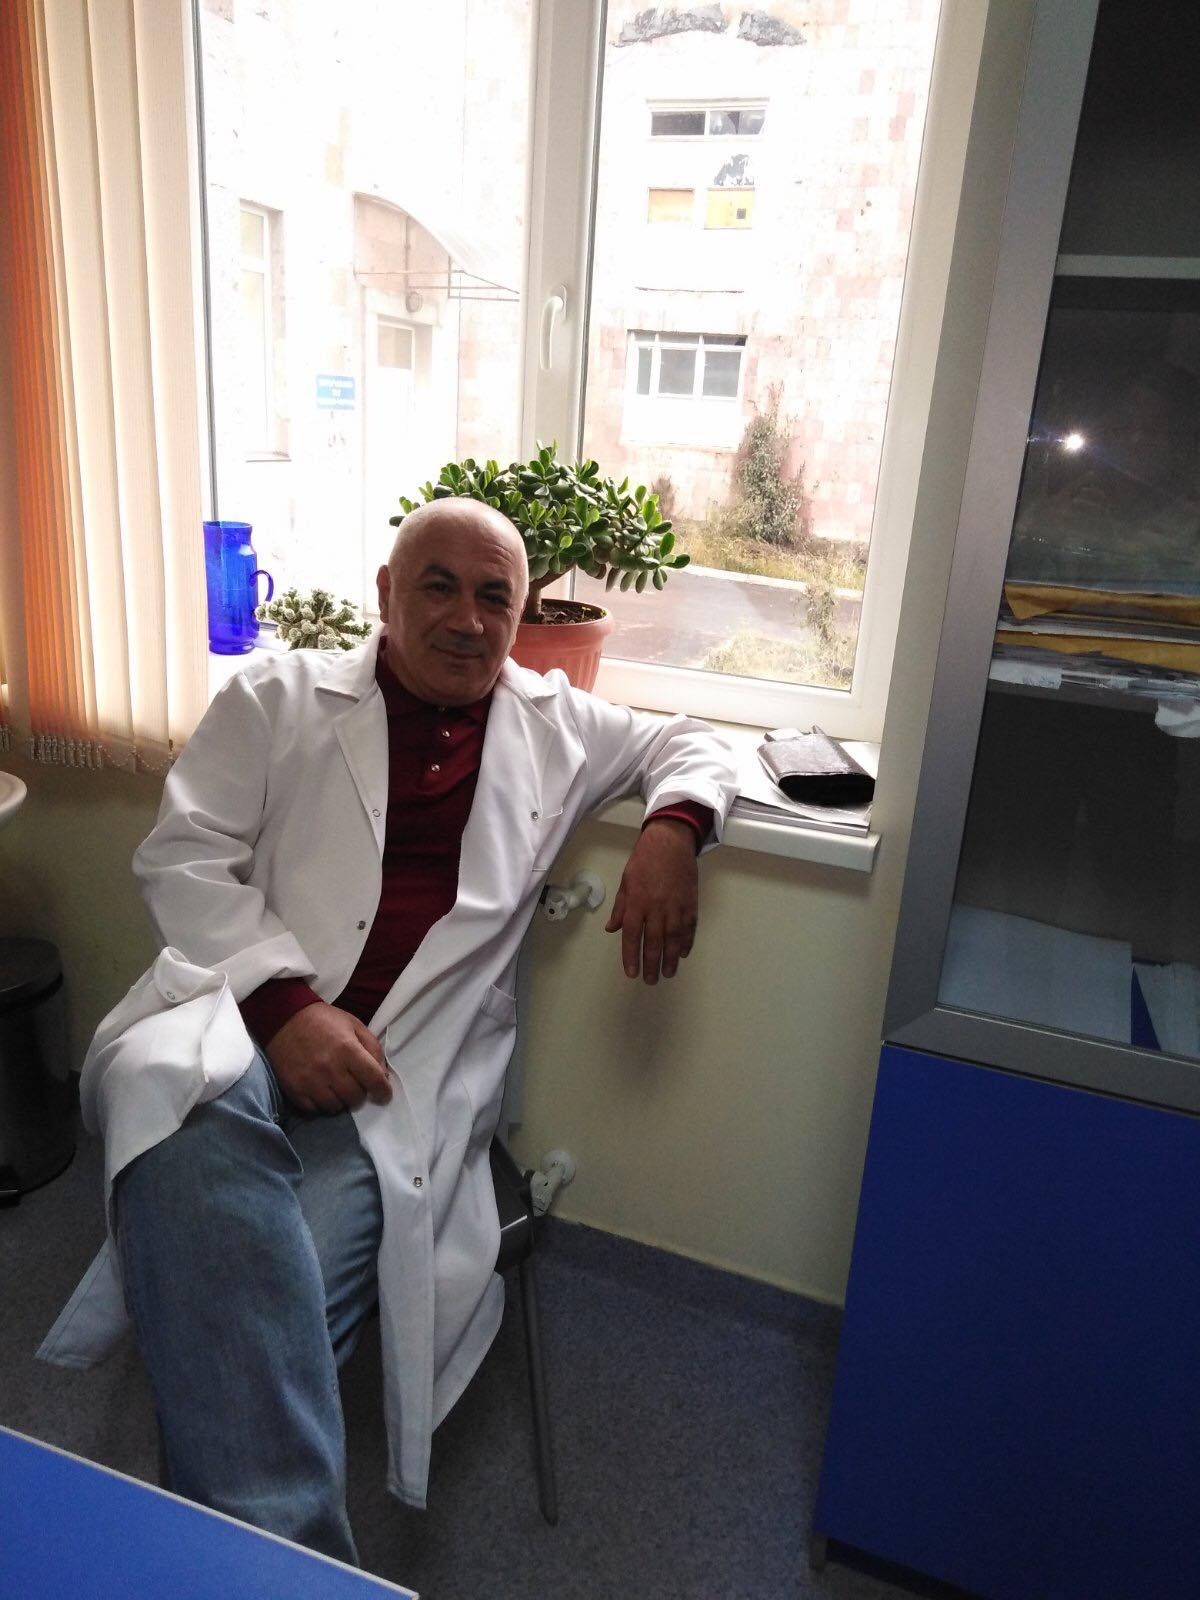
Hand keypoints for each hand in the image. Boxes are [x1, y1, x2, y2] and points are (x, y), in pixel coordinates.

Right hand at [266, 1002, 391, 1113]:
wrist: (284, 1018)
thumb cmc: (324, 1021)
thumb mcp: (354, 1025)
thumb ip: (373, 1049)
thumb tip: (383, 1076)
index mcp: (348, 1049)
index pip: (374, 1080)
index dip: (383, 1091)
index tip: (384, 1095)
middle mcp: (330, 1068)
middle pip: (355, 1098)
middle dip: (360, 1094)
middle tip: (355, 1085)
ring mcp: (310, 1081)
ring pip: (335, 1107)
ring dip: (340, 1100)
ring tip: (337, 1088)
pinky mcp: (294, 1089)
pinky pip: (314, 1109)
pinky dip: (320, 1103)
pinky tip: (321, 1090)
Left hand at [604, 818, 698, 984]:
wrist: (670, 842)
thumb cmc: (644, 860)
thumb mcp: (626, 881)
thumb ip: (621, 907)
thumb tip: (612, 928)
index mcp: (637, 902)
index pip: (632, 936)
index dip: (631, 956)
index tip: (632, 973)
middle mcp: (656, 908)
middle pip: (654, 942)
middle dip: (652, 964)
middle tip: (651, 981)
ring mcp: (676, 906)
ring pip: (673, 939)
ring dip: (671, 959)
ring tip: (668, 973)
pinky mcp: (691, 903)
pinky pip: (689, 928)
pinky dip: (686, 942)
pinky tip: (682, 954)